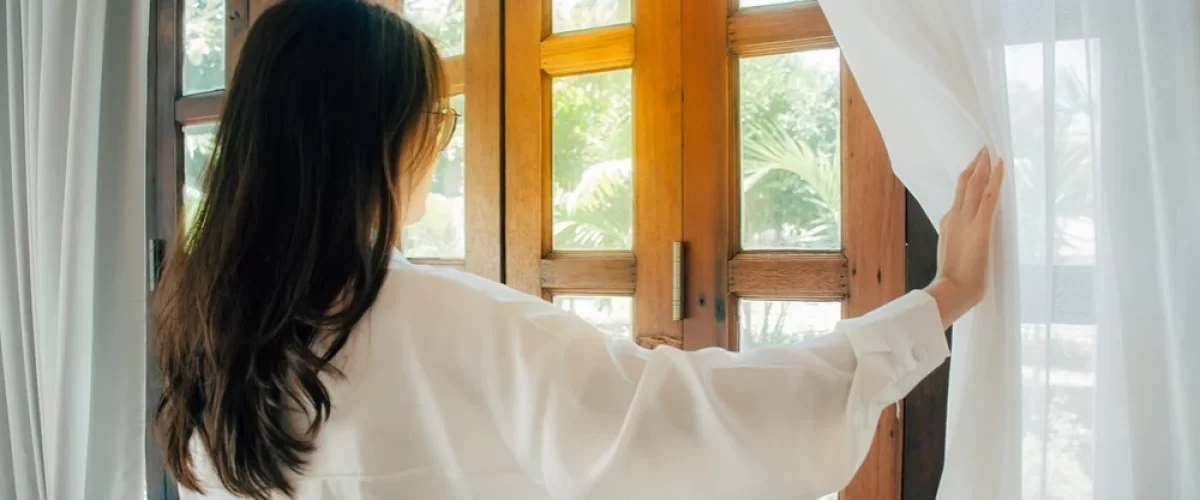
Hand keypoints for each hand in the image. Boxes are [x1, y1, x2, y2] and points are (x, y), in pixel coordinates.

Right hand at [925, 147, 1004, 328]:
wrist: (952, 289)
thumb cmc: (954, 281)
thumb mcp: (953, 257)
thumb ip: (957, 245)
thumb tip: (962, 242)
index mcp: (950, 225)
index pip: (959, 198)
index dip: (966, 181)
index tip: (972, 169)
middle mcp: (956, 217)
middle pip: (964, 185)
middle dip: (973, 166)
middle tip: (981, 151)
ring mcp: (967, 219)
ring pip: (975, 184)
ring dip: (983, 165)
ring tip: (988, 151)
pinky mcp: (980, 225)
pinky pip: (988, 195)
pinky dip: (994, 177)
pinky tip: (999, 164)